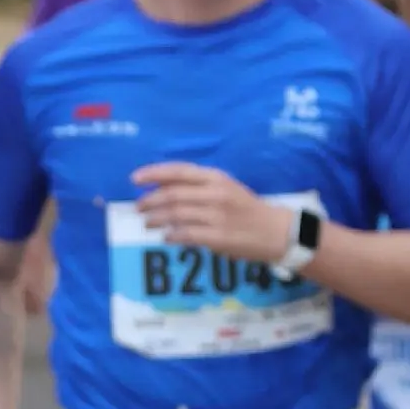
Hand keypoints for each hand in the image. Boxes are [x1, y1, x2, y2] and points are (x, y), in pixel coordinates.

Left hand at [131, 163, 295, 263]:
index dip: (153, 173)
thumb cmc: (246, 209)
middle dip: (150, 201)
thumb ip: (197, 186)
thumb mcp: (225, 188)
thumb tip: (163, 187)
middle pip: (172, 194)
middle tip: (139, 208)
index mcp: (216, 178)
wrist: (275, 231)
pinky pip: (185, 235)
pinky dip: (171, 235)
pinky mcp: (217, 237)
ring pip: (175, 215)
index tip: (134, 179)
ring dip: (156, 219)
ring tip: (148, 223)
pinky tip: (166, 237)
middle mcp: (215, 194)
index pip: (178, 171)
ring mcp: (216, 216)